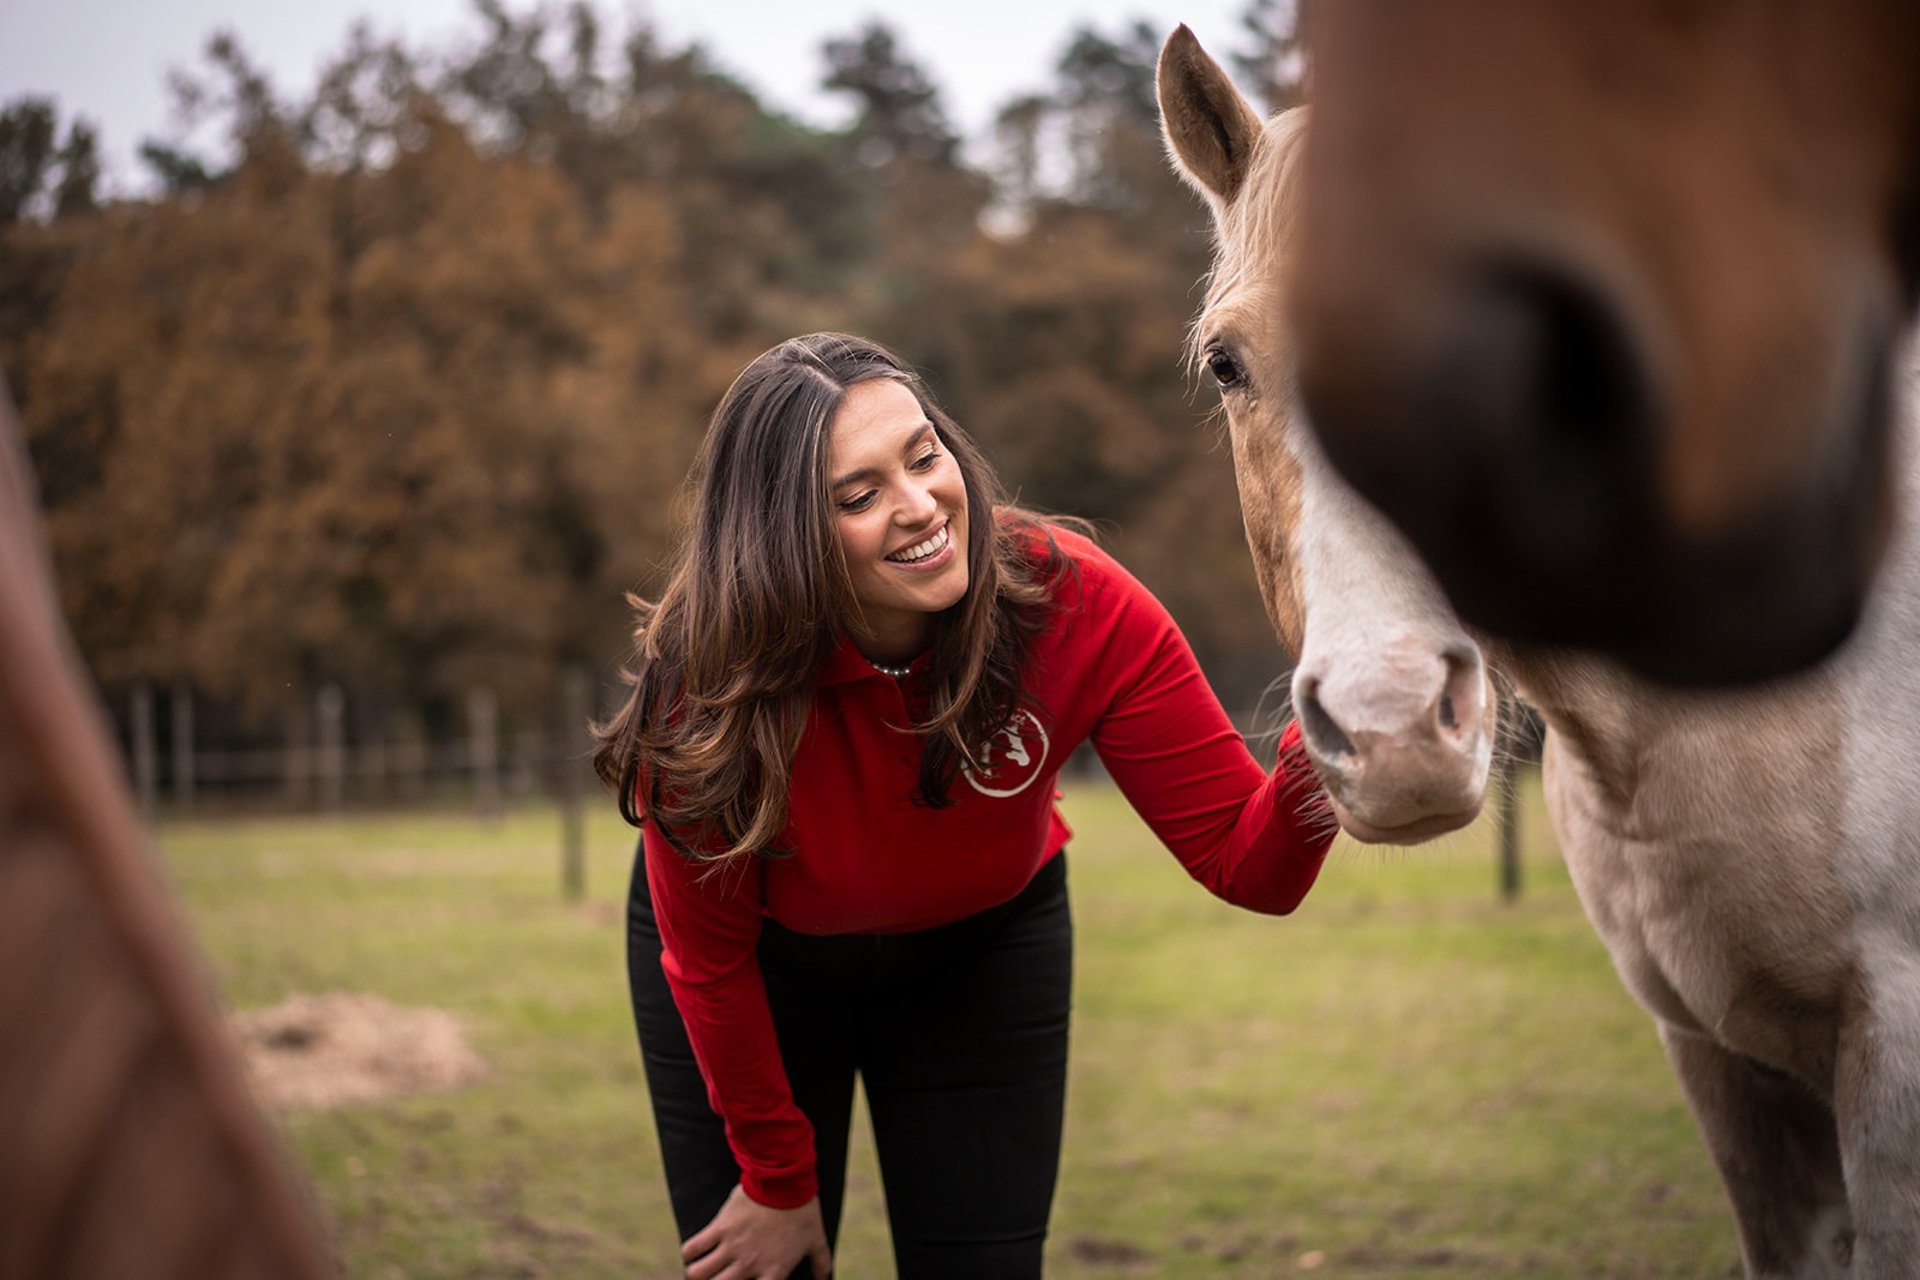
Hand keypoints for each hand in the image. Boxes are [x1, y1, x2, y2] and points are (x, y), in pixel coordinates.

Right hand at [682, 1184, 831, 1279]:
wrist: (785, 1180)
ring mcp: (732, 1247)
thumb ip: (820, 1262)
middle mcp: (749, 1264)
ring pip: (699, 1274)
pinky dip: (689, 1253)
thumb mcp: (816, 1240)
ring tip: (699, 1271)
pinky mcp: (720, 1227)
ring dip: (697, 1274)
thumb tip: (825, 1278)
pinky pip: (693, 1248)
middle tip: (714, 1277)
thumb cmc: (802, 1211)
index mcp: (773, 1272)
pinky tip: (692, 1252)